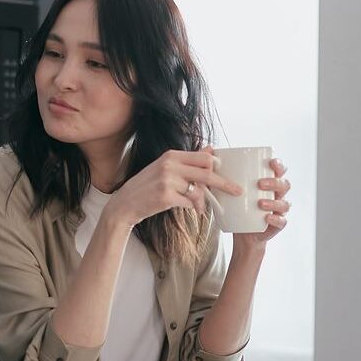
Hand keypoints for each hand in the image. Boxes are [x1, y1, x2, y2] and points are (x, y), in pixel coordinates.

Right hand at [104, 149, 243, 226]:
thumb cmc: (145, 187)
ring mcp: (167, 181)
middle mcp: (170, 165)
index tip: (226, 175)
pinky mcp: (166, 197)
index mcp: (171, 155)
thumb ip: (187, 161)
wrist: (124, 204)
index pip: (204, 158)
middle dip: (224, 183)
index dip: (217, 167)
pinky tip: (192, 211)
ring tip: (200, 208)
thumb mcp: (164, 168)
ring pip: (199, 190)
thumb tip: (211, 150)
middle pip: (207, 172)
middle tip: (237, 191)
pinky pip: (190, 202)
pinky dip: (193, 208)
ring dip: (203, 201)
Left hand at [232, 157, 291, 250]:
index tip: (271, 162)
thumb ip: (223, 178)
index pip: (280, 171)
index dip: (279, 166)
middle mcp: (277, 196)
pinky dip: (276, 219)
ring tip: (260, 203)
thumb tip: (210, 163)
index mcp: (269, 185)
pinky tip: (267, 217)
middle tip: (259, 184)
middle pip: (284, 185)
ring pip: (284, 204)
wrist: (240, 231)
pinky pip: (281, 222)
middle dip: (274, 182)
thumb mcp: (229, 192)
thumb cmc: (236, 207)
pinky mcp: (276, 225)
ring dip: (274, 202)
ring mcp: (278, 211)